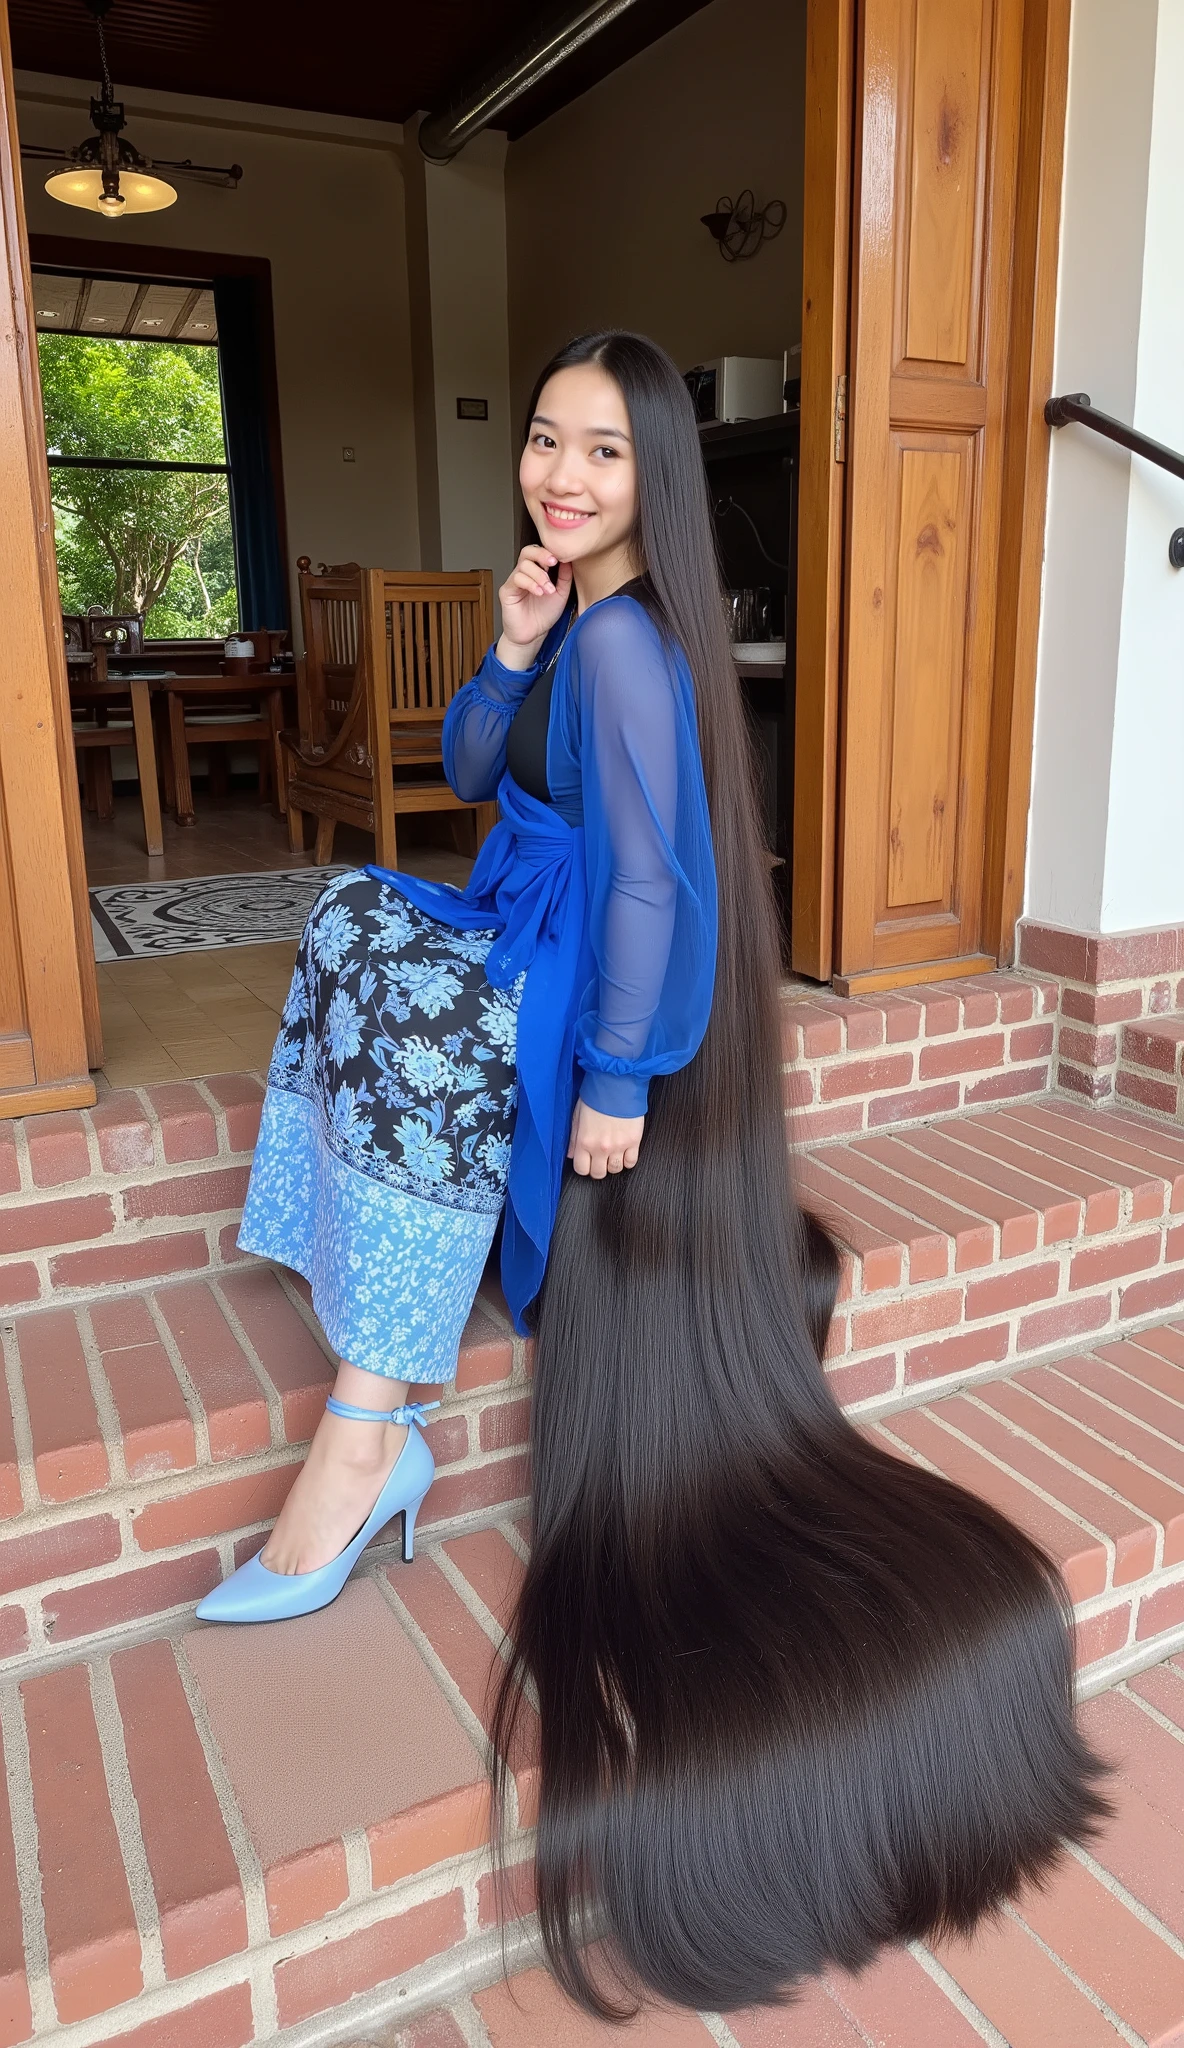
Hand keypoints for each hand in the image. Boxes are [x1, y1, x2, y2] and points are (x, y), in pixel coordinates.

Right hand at [496, 546, 572, 668]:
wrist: (533, 635)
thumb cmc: (544, 615)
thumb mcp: (561, 594)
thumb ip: (564, 577)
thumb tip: (568, 560)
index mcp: (536, 571)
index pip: (538, 552)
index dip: (548, 552)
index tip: (559, 558)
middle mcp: (523, 573)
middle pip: (527, 552)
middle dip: (541, 555)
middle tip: (552, 563)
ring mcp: (514, 581)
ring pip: (523, 566)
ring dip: (539, 575)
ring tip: (548, 589)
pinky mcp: (507, 591)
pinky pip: (516, 579)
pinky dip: (530, 584)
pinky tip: (539, 593)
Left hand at [568, 1097, 644, 1178]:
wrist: (616, 1084)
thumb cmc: (596, 1096)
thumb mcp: (577, 1115)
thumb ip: (573, 1138)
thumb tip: (571, 1154)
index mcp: (584, 1141)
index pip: (582, 1169)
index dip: (584, 1167)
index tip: (587, 1162)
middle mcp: (600, 1147)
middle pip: (599, 1173)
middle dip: (598, 1168)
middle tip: (600, 1159)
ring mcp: (618, 1146)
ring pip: (615, 1170)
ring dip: (613, 1164)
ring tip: (613, 1154)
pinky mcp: (633, 1141)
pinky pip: (631, 1162)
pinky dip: (628, 1160)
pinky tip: (624, 1152)